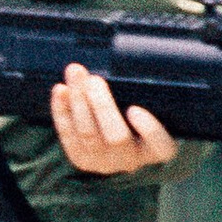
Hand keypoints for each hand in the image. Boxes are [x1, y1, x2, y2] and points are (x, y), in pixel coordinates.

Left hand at [51, 64, 177, 177]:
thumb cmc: (140, 110)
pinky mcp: (82, 158)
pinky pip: (68, 135)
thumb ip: (147, 91)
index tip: (134, 109)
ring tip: (75, 73)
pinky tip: (60, 90)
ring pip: (88, 134)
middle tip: (95, 80)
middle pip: (117, 137)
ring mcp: (105, 162)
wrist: (112, 135)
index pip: (161, 146)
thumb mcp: (151, 104)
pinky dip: (61, 110)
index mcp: (157, 149)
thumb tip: (137, 59)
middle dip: (102, 106)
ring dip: (78, 101)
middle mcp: (132, 160)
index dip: (148, 131)